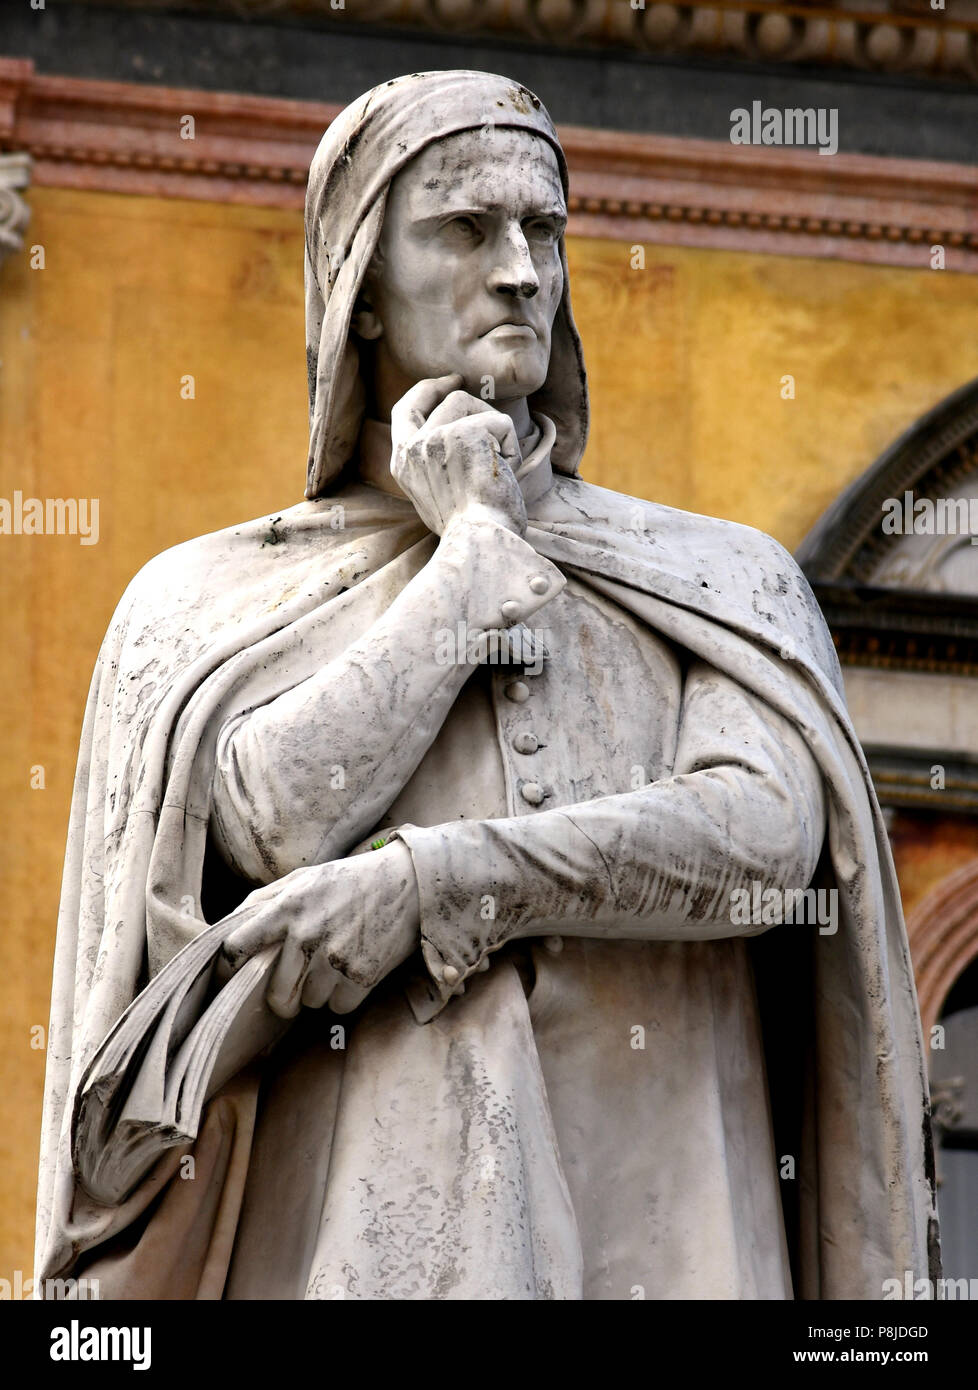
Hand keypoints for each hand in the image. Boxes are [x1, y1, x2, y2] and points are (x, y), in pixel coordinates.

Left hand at [219, 841, 419, 1018]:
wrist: (407, 882)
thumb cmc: (351, 880)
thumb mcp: (305, 878)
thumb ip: (267, 899)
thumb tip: (230, 923)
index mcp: (286, 908)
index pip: (236, 946)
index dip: (228, 968)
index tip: (230, 977)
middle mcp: (306, 934)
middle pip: (276, 994)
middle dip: (284, 996)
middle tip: (297, 984)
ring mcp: (334, 957)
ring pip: (310, 1003)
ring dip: (319, 992)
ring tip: (335, 965)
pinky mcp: (361, 975)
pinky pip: (339, 1007)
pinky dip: (345, 997)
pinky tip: (354, 971)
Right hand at [390, 375, 526, 537]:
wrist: (481, 542)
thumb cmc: (469, 529)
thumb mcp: (436, 496)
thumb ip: (433, 465)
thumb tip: (448, 439)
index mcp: (403, 464)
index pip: (405, 412)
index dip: (426, 392)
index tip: (447, 384)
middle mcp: (414, 448)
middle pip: (439, 399)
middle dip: (456, 390)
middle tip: (467, 383)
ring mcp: (437, 438)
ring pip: (469, 404)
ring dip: (493, 428)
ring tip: (500, 462)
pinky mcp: (466, 433)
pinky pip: (500, 422)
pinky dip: (512, 445)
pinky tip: (509, 471)